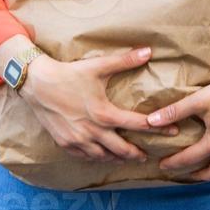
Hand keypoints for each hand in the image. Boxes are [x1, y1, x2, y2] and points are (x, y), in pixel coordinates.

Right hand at [19, 46, 180, 162]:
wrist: (37, 84)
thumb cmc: (69, 73)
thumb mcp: (98, 66)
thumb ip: (125, 61)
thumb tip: (149, 51)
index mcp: (104, 113)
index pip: (138, 125)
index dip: (158, 129)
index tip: (173, 132)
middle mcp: (93, 131)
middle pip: (123, 150)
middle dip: (137, 153)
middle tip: (148, 155)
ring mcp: (78, 141)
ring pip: (104, 157)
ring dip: (118, 159)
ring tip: (127, 158)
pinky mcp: (66, 144)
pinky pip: (86, 157)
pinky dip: (97, 158)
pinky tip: (102, 156)